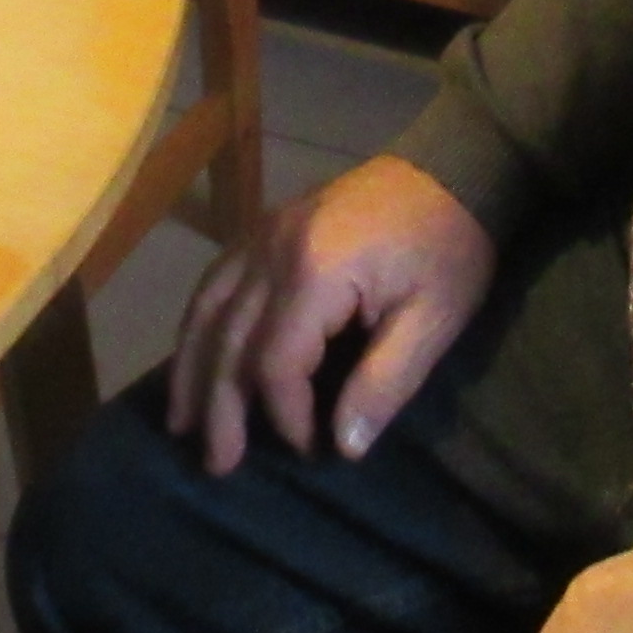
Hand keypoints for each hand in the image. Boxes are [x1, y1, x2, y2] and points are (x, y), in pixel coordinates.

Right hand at [163, 152, 498, 471]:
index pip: (275, 363)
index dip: (286, 415)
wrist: (452, 166)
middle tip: (216, 465)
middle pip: (228, 341)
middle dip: (220, 408)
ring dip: (191, 369)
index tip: (314, 448)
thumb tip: (344, 447)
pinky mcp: (264, 227)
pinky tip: (194, 357)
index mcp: (316, 273)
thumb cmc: (449, 246)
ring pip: (207, 309)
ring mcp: (262, 234)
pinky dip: (199, 325)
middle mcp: (272, 250)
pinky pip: (215, 281)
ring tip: (180, 423)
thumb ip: (385, 383)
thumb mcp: (434, 319)